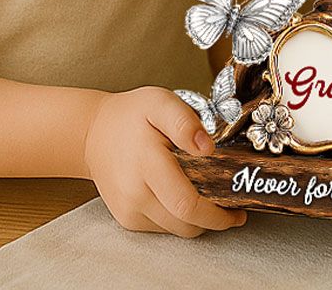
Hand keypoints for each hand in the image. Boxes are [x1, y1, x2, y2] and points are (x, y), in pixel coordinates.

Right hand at [83, 87, 247, 237]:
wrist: (93, 133)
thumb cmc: (131, 115)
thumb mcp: (160, 102)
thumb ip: (185, 122)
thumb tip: (208, 148)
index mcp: (147, 163)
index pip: (187, 204)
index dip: (217, 214)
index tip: (238, 210)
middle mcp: (135, 193)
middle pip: (185, 224)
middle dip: (214, 220)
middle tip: (233, 207)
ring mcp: (129, 210)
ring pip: (176, 230)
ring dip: (198, 221)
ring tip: (212, 200)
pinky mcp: (127, 219)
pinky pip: (162, 228)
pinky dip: (179, 218)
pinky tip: (184, 197)